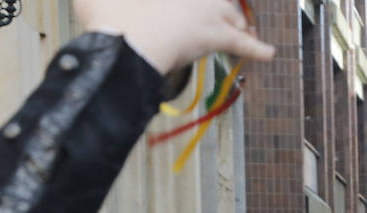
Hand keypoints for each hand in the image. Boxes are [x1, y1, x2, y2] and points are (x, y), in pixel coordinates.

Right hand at [75, 0, 275, 75]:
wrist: (125, 42)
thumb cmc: (108, 14)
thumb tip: (98, 1)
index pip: (192, 1)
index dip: (187, 9)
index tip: (178, 11)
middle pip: (215, 0)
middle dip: (216, 6)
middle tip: (213, 13)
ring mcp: (207, 7)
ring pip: (230, 11)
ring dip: (235, 20)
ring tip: (239, 28)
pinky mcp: (217, 34)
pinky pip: (244, 43)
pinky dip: (257, 49)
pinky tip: (268, 52)